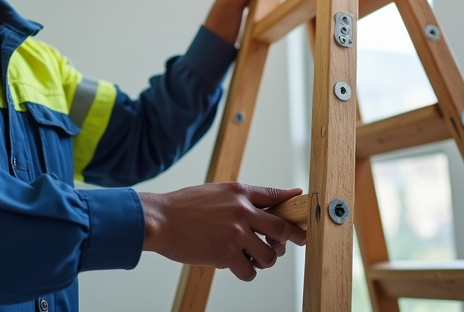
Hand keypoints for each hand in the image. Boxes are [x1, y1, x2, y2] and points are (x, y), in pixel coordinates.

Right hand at [139, 183, 306, 280]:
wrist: (160, 220)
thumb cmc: (183, 207)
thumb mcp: (215, 192)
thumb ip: (240, 197)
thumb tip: (262, 202)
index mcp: (239, 192)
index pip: (275, 197)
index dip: (292, 206)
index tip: (303, 214)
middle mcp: (241, 210)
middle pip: (281, 228)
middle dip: (294, 237)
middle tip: (298, 242)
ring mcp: (235, 233)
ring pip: (268, 255)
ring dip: (265, 260)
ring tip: (254, 258)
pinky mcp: (226, 254)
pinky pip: (249, 270)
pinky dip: (247, 272)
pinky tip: (238, 267)